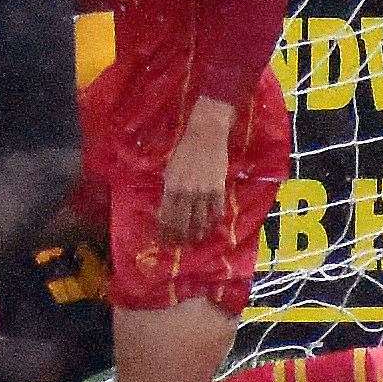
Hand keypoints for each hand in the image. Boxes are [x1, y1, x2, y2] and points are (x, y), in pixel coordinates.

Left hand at [157, 95, 233, 242]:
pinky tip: (211, 227)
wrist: (206, 134)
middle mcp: (186, 192)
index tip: (164, 241)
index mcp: (171, 186)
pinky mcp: (218, 188)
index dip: (165, 231)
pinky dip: (213, 222)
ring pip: (200, 220)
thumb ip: (169, 188)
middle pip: (182, 222)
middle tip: (179, 246)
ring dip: (196, 233)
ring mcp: (203, 191)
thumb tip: (165, 207)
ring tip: (194, 241)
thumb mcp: (170, 169)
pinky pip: (216, 211)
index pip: (166, 215)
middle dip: (179, 237)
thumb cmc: (185, 150)